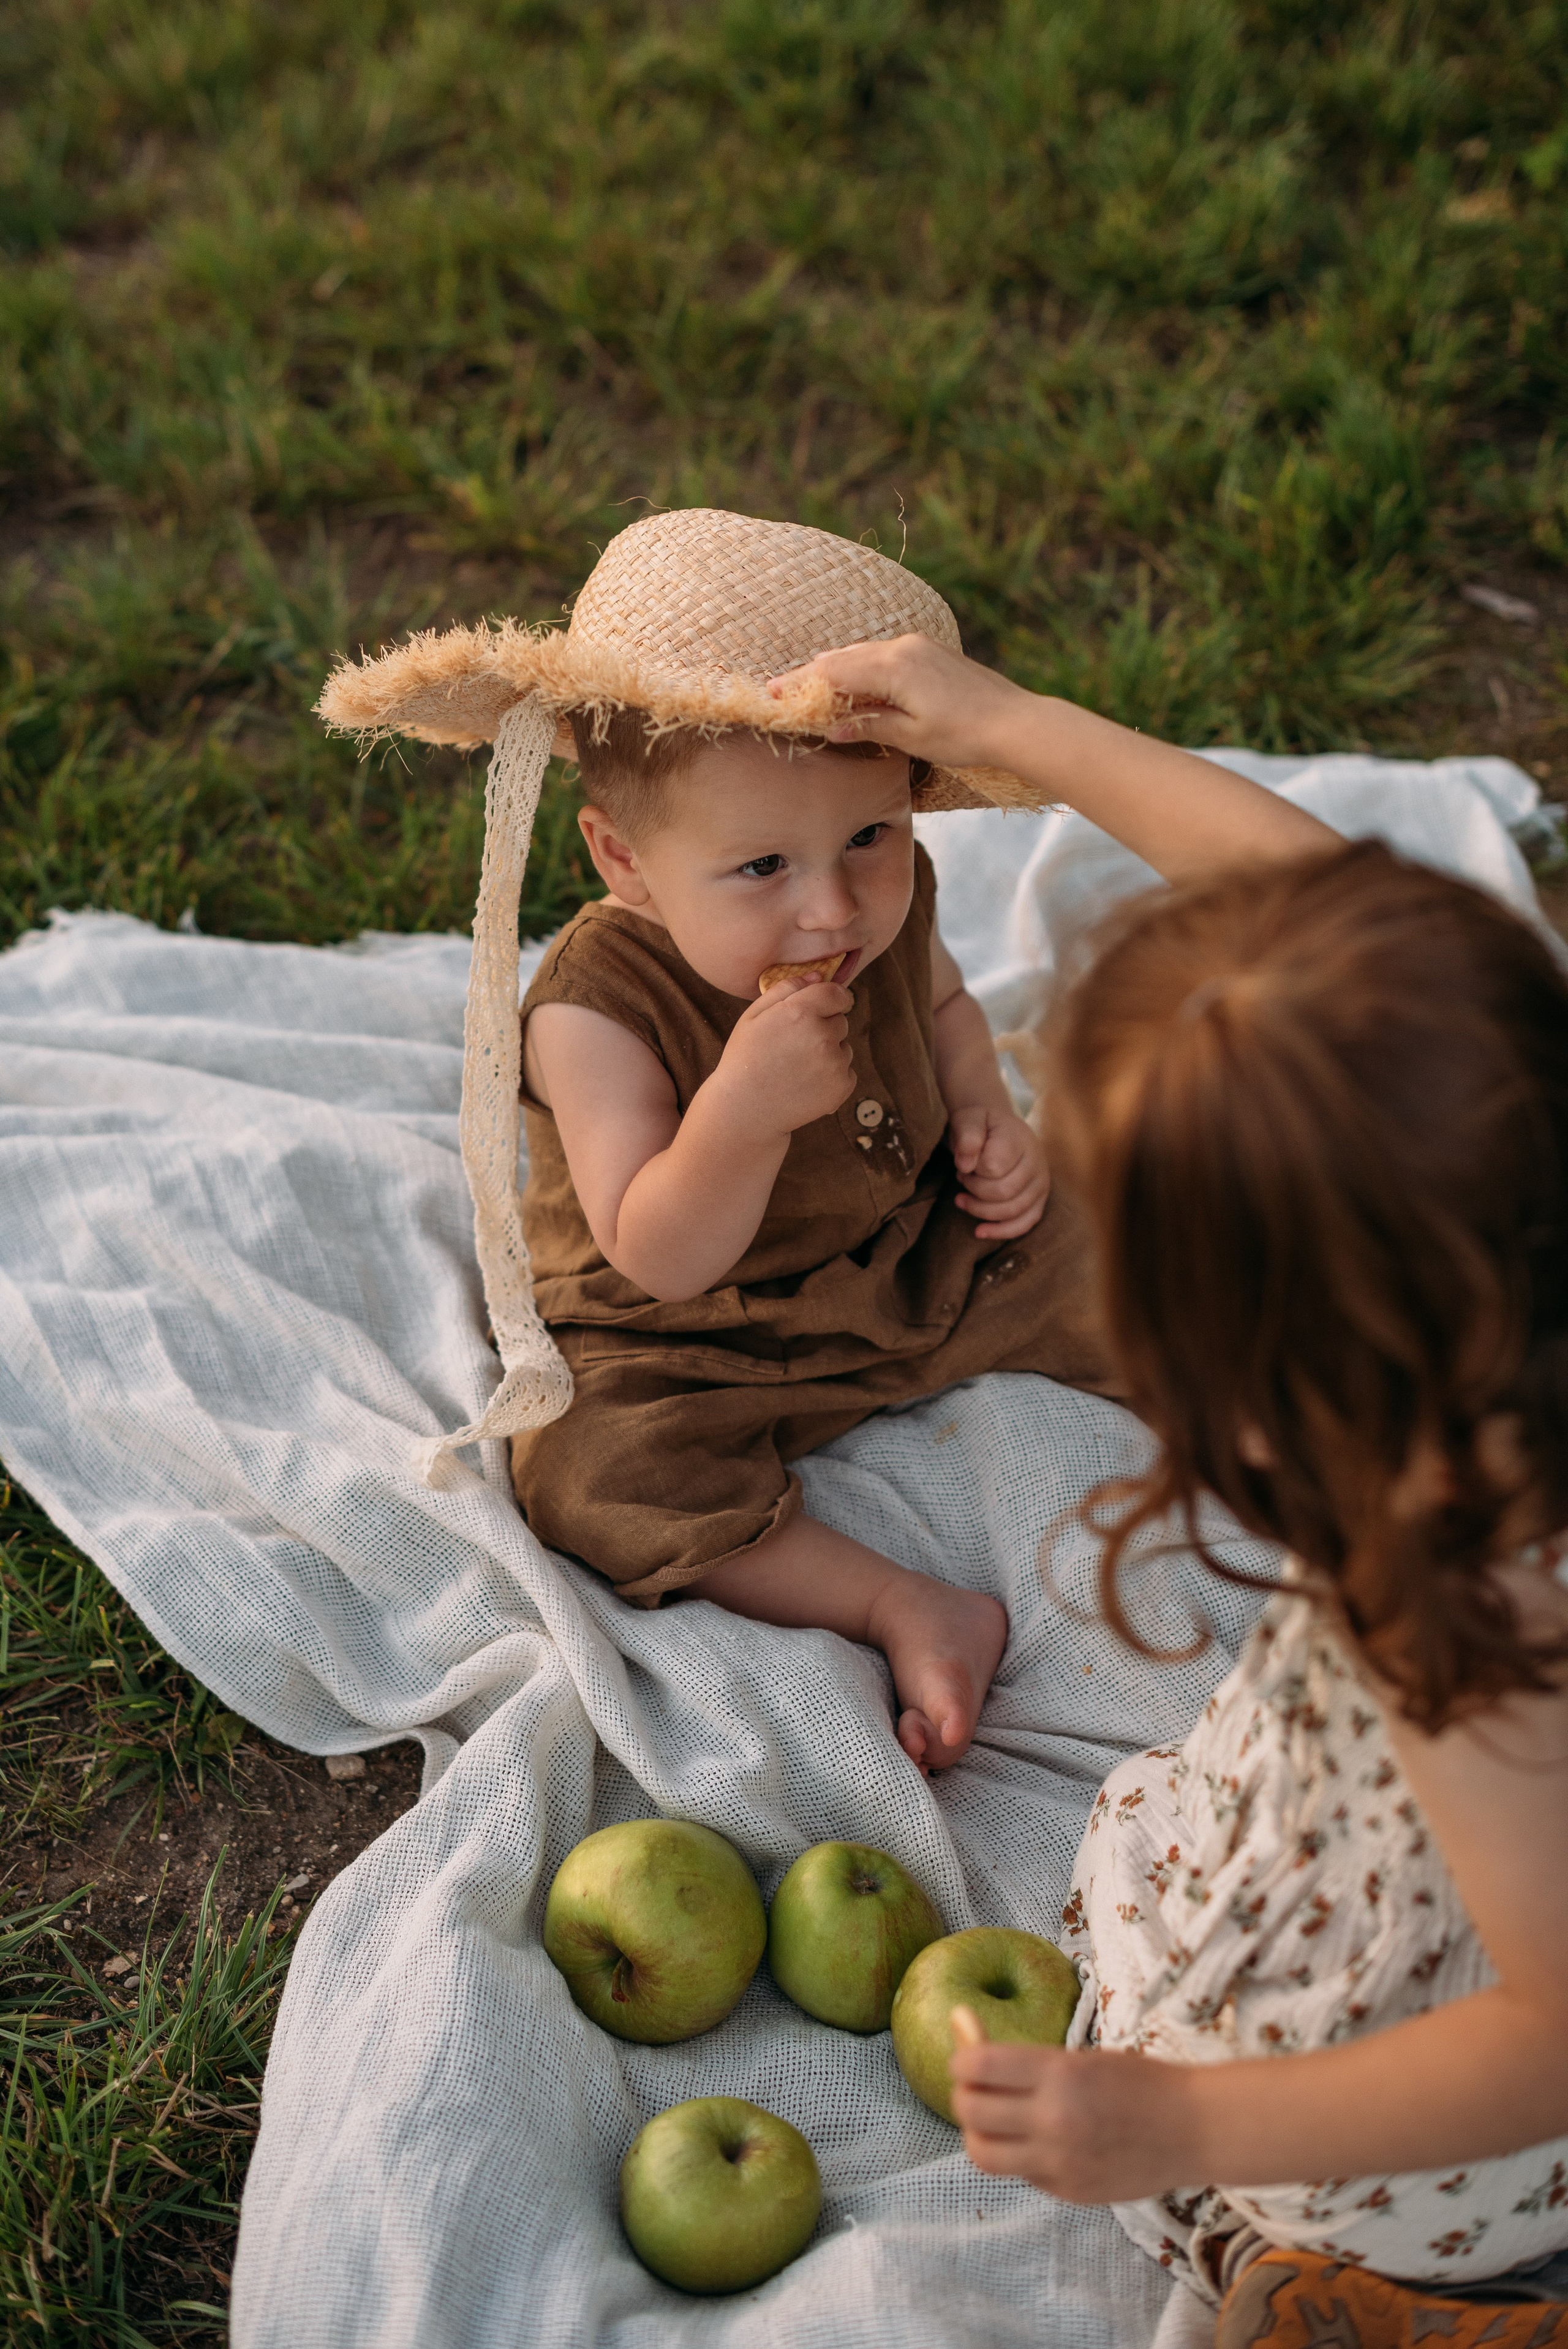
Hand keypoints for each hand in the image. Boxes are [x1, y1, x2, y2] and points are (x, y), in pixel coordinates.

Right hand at [712, 975, 855, 1136]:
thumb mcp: (754, 1016)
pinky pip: (847, 1072)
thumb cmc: (745, 1058)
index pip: (838, 993)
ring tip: (797, 1068)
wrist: (745, 1110)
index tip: (823, 1007)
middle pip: (841, 1020)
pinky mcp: (841, 1087)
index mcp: (802, 1012)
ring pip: (844, 1048)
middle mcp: (823, 1036)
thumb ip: (786, 989)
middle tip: (795, 1046)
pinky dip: (832, 1076)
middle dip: (824, 1028)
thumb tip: (818, 975)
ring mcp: (835, 1064)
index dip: (831, 999)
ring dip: (829, 1053)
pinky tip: (806, 1083)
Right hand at [768, 634, 1029, 772]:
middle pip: (843, 658)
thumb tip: (829, 727)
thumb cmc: (966, 735)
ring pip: (862, 654)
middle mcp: (903, 647)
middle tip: (779, 691)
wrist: (1016, 722)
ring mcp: (918, 646)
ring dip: (834, 671)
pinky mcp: (930, 653)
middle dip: (810, 675)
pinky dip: (860, 669)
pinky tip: (852, 684)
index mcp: (894, 666)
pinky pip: (882, 656)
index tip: (771, 694)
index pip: (832, 672)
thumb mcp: (912, 736)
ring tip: (808, 687)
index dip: (799, 684)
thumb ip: (869, 725)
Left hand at [949, 1105, 1048, 1238]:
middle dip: (974, 1191)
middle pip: (1003, 1193)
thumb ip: (967, 1135)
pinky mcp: (1039, 1199)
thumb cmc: (980, 1124)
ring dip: (980, 1210)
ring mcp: (1041, 1183)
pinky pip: (1025, 1223)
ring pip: (1012, 1211)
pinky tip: (979, 1232)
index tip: (962, 1163)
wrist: (997, 1126)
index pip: (993, 1167)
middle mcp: (1036, 1162)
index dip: (972, 1170)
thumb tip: (965, 1165)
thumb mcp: (969, 1118)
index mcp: (1019, 1140)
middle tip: (961, 1178)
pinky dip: (1002, 1232)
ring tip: (961, 1199)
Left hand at [951, 2039, 1193, 2203]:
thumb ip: (1021, 2057)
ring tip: (992, 2120)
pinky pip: (1020, 2174)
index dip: (960, 2060)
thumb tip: (960, 2023)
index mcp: (1059, 2075)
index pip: (977, 2066)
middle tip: (974, 2088)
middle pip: (970, 2111)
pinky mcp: (1068, 2192)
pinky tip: (1035, 2142)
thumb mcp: (1081, 2057)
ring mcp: (1060, 2163)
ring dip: (977, 2133)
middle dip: (963, 2095)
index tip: (966, 2057)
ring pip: (982, 2153)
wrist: (1193, 2129)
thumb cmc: (1140, 2082)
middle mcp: (1054, 2121)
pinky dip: (1016, 2157)